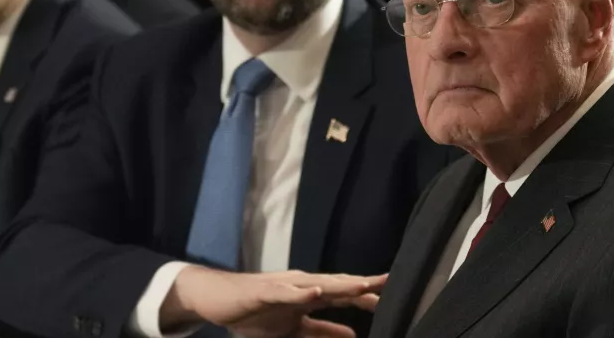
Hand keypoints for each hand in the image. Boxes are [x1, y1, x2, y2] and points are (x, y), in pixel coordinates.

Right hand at [160, 266, 386, 337]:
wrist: (218, 301)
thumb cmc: (256, 312)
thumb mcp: (295, 329)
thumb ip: (323, 331)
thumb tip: (353, 334)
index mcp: (309, 295)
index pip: (344, 294)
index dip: (368, 295)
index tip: (395, 294)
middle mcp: (300, 286)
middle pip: (336, 284)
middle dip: (362, 284)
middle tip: (389, 281)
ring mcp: (282, 286)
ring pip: (315, 284)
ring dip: (339, 284)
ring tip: (361, 284)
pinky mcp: (262, 291)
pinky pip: (284, 292)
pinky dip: (300, 292)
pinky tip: (314, 291)